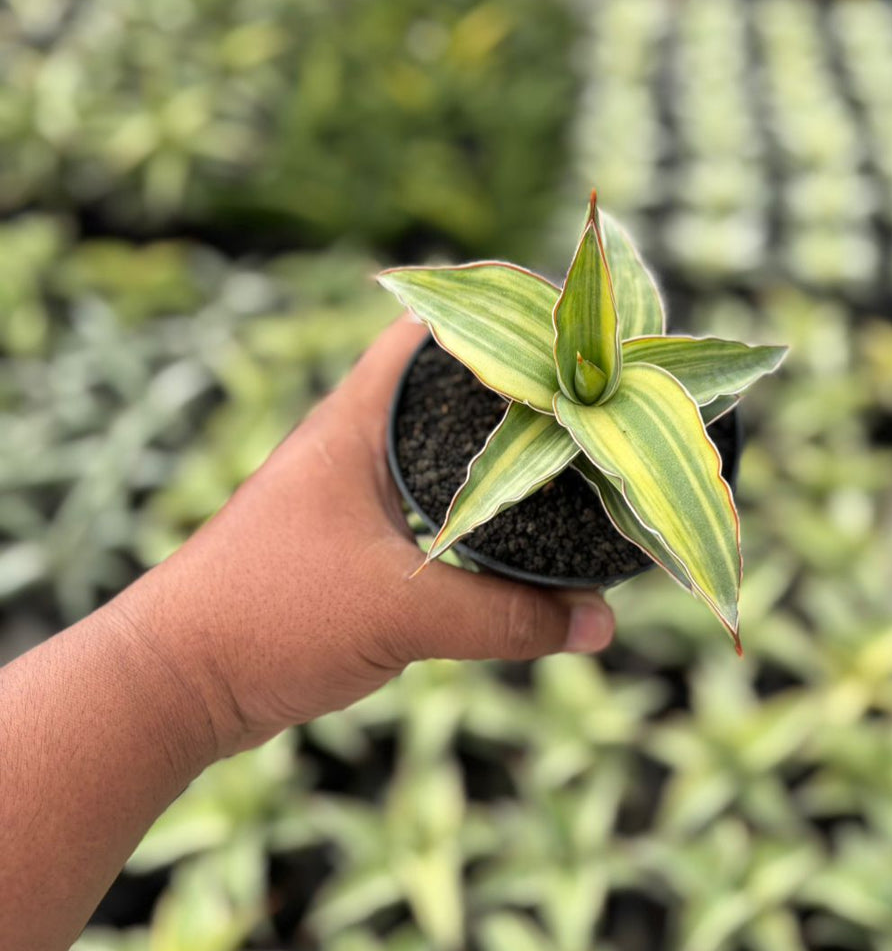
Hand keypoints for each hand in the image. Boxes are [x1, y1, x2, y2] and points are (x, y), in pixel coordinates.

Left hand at [115, 315, 615, 759]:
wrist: (176, 683)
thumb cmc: (270, 618)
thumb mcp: (402, 615)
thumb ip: (508, 617)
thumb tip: (602, 621)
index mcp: (359, 420)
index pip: (434, 330)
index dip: (502, 320)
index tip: (571, 337)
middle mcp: (357, 440)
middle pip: (452, 389)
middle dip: (520, 393)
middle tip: (593, 404)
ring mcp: (354, 488)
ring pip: (445, 450)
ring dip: (499, 454)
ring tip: (575, 462)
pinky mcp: (355, 537)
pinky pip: (434, 504)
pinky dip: (479, 508)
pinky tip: (521, 531)